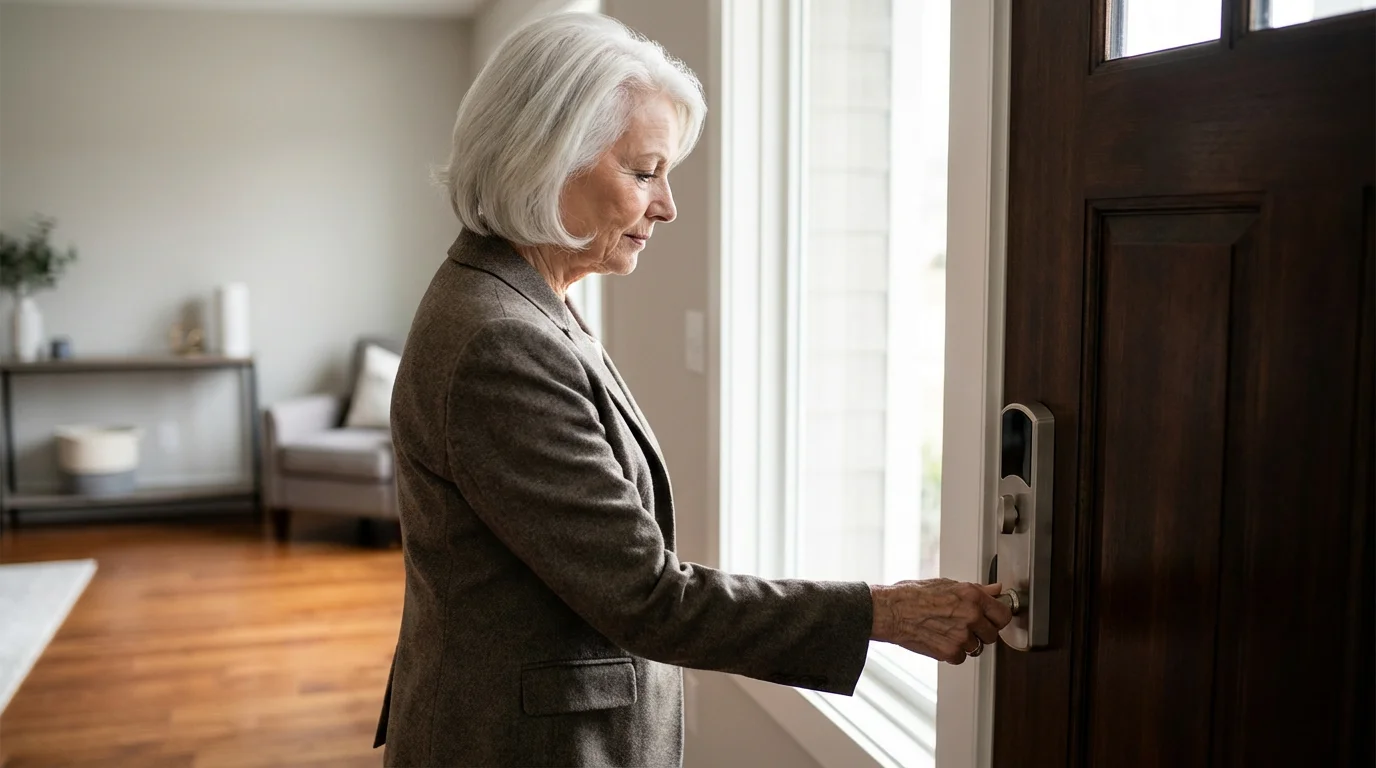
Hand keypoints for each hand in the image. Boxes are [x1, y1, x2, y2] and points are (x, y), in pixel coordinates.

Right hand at [869, 579, 1013, 664]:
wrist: (890, 611)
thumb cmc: (912, 595)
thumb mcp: (947, 584)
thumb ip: (976, 590)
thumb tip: (996, 590)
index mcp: (972, 596)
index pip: (1003, 614)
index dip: (998, 618)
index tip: (993, 619)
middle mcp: (970, 615)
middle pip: (993, 634)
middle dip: (981, 632)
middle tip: (965, 626)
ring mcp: (961, 636)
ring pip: (977, 647)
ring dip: (965, 643)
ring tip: (947, 631)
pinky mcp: (950, 652)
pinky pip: (961, 657)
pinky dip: (952, 653)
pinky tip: (940, 640)